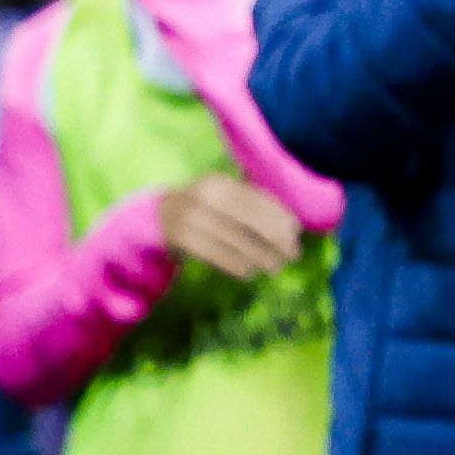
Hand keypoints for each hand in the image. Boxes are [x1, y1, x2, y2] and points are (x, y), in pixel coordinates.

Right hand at [158, 171, 305, 279]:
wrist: (157, 215)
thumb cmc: (202, 208)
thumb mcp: (222, 197)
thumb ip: (251, 204)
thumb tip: (290, 226)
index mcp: (220, 182)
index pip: (257, 198)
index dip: (279, 215)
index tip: (296, 232)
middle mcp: (205, 195)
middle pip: (249, 218)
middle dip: (275, 237)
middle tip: (293, 254)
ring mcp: (191, 216)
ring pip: (234, 238)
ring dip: (259, 255)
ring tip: (276, 267)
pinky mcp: (182, 237)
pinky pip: (215, 253)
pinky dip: (235, 264)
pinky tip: (250, 272)